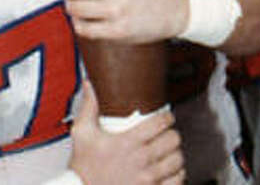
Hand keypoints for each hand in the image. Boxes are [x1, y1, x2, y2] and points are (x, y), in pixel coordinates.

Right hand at [69, 83, 184, 184]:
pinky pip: (177, 180)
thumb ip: (88, 108)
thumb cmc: (82, 168)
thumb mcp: (82, 135)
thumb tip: (89, 84)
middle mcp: (140, 160)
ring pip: (177, 159)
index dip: (167, 117)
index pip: (161, 123)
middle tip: (166, 135)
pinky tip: (170, 171)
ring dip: (175, 154)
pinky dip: (177, 174)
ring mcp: (147, 179)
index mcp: (127, 142)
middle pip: (173, 140)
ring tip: (169, 152)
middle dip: (171, 135)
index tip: (166, 118)